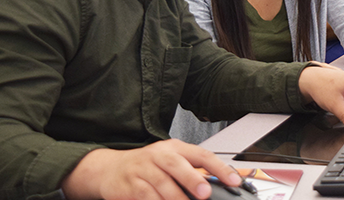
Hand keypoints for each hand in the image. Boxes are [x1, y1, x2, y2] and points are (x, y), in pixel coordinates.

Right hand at [61, 140, 242, 199]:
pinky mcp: (129, 185)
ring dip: (175, 197)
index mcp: (174, 148)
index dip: (219, 167)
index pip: (201, 154)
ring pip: (161, 184)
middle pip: (176, 164)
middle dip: (192, 179)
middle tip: (205, 193)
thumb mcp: (171, 162)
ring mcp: (142, 169)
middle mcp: (158, 155)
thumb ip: (192, 171)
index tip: (233, 180)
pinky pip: (145, 196)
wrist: (109, 169)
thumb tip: (217, 186)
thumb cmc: (147, 166)